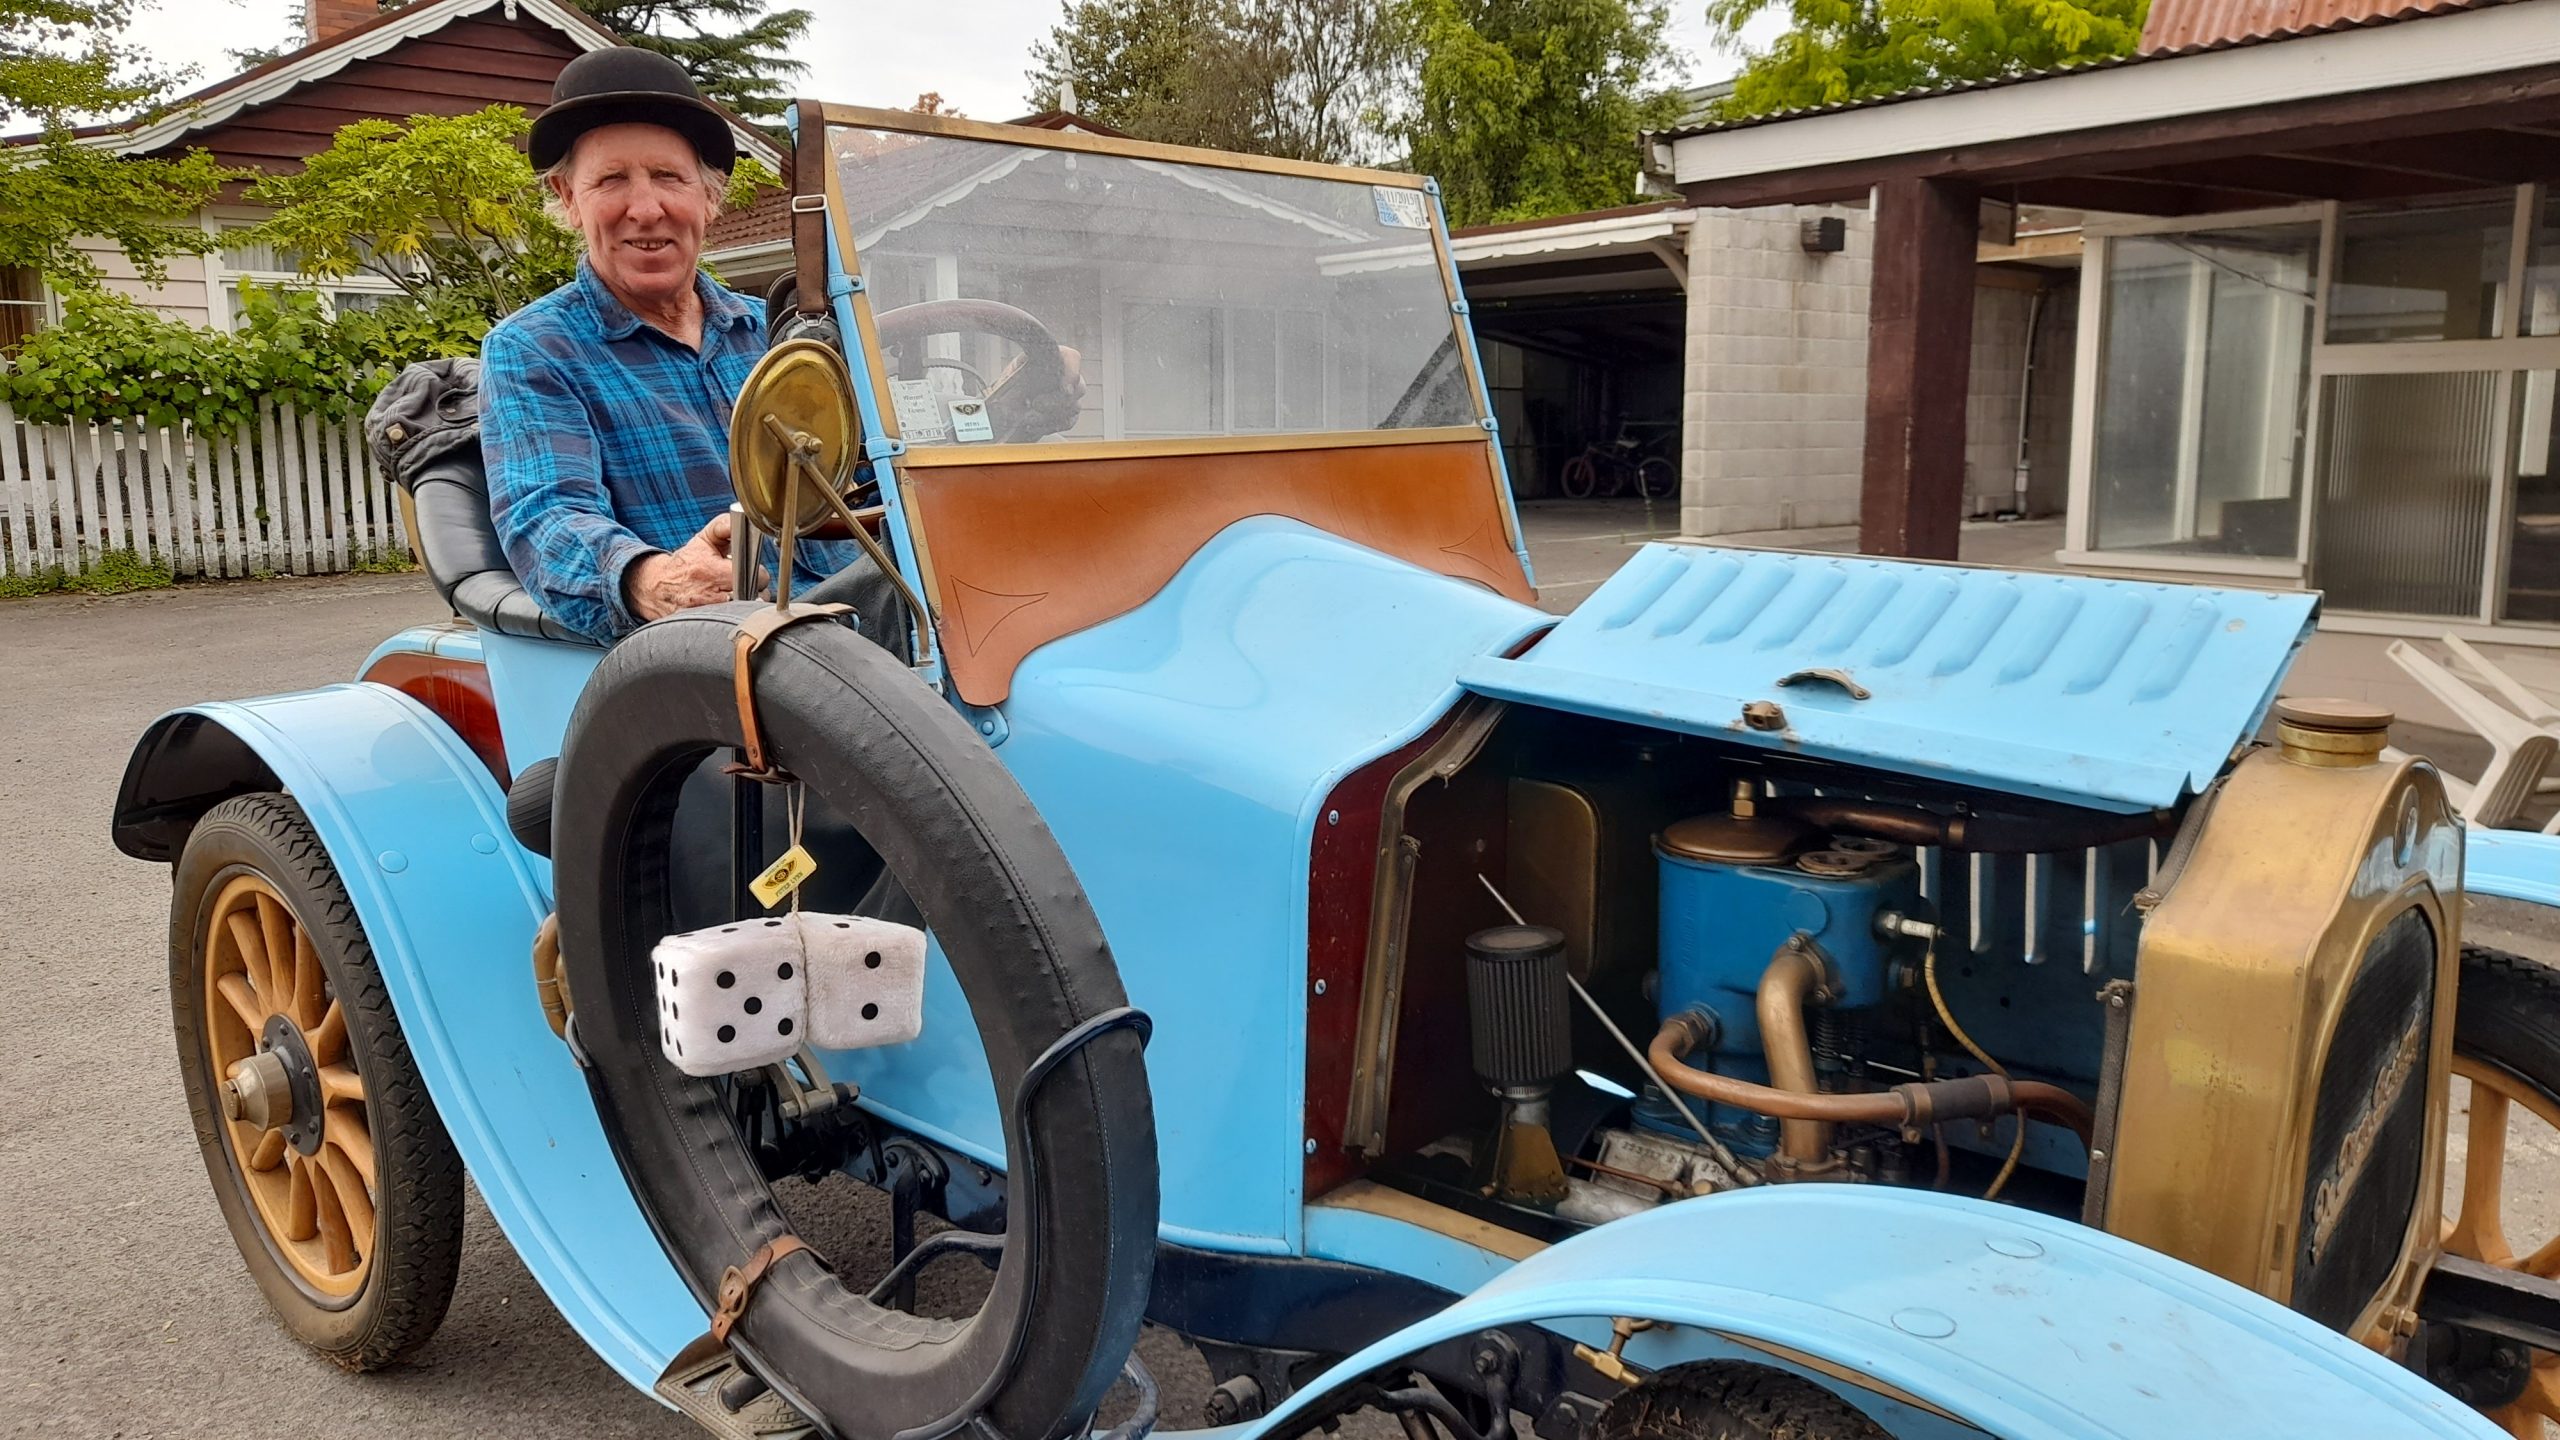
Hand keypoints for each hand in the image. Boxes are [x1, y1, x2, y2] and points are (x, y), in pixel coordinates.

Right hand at [623, 513, 748, 622]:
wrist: (657, 588)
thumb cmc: (687, 563)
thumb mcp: (704, 539)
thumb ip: (725, 526)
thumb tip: (744, 520)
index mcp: (712, 572)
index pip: (756, 577)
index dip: (758, 575)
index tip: (751, 571)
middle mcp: (711, 597)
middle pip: (755, 598)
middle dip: (754, 590)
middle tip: (744, 584)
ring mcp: (709, 616)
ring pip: (747, 614)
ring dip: (747, 606)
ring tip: (736, 596)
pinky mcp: (705, 630)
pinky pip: (733, 626)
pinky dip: (734, 618)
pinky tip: (727, 609)